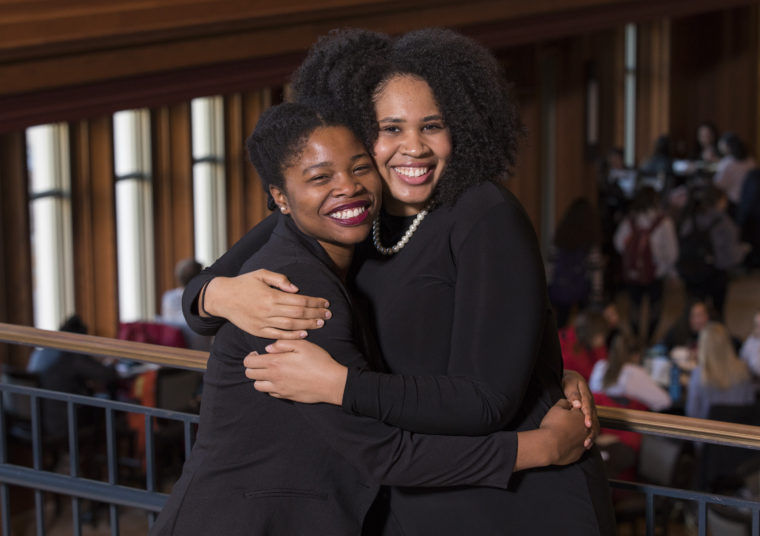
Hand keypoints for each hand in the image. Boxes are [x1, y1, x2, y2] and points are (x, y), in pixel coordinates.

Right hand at [204, 269, 330, 338]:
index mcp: (271, 295)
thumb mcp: (261, 274)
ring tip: (320, 323)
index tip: (325, 303)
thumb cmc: (243, 283)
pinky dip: (292, 336)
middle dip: (315, 314)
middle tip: (328, 315)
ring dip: (308, 325)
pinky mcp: (258, 331)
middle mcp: (268, 310)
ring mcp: (263, 322)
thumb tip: (296, 289)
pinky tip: (304, 334)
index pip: (300, 300)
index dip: (315, 302)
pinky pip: (278, 335)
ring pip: (291, 325)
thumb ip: (279, 279)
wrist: (222, 297)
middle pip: (298, 313)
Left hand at [244, 339, 347, 404]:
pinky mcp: (286, 396)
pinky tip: (280, 380)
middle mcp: (274, 377)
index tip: (257, 353)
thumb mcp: (303, 345)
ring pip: (257, 386)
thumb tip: (268, 348)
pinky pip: (270, 393)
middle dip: (252, 366)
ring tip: (270, 372)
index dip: (250, 356)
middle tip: (262, 362)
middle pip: (249, 374)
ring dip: (260, 378)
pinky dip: (270, 387)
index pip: (249, 362)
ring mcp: (279, 389)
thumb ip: (283, 343)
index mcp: (276, 362)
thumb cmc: (319, 361)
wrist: (331, 382)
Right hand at [539, 399, 587, 465]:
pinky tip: (565, 444)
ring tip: (565, 434)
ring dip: (576, 435)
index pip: (578, 410)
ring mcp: (584, 442)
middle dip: (575, 422)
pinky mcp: (580, 453)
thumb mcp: (556, 409)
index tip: (564, 412)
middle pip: (582, 424)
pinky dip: (573, 445)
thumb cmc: (552, 425)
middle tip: (563, 424)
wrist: (549, 445)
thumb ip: (564, 402)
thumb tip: (569, 401)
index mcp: (581, 416)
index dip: (571, 409)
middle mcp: (586, 429)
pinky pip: (578, 447)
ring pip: (582, 437)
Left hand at [562, 369, 598, 448]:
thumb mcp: (570, 384)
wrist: (572, 380)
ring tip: (586, 445)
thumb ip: (573, 394)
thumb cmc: (569, 381)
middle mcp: (591, 404)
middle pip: (594, 419)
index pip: (588, 407)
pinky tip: (586, 444)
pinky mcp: (589, 416)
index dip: (588, 416)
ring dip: (591, 435)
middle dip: (591, 431)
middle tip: (586, 440)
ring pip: (595, 424)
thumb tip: (578, 404)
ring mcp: (591, 410)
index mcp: (587, 395)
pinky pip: (592, 426)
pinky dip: (590, 435)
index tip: (586, 424)